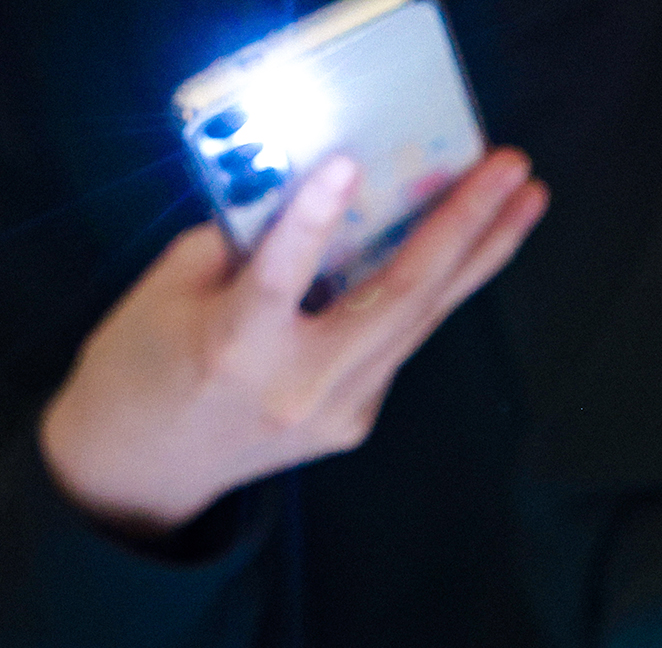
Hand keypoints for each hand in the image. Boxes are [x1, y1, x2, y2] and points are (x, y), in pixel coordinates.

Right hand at [40, 149, 546, 537]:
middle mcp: (301, 386)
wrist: (136, 473)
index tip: (345, 161)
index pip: (280, 276)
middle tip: (512, 169)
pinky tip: (468, 243)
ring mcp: (339, 411)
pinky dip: (432, 290)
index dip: (313, 218)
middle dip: (464, 227)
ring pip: (420, 322)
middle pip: (398, 299)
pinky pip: (399, 341)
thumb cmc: (137, 368)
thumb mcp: (164, 291)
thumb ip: (237, 242)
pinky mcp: (355, 422)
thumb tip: (308, 194)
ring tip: (526, 199)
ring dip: (478, 257)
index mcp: (237, 349)